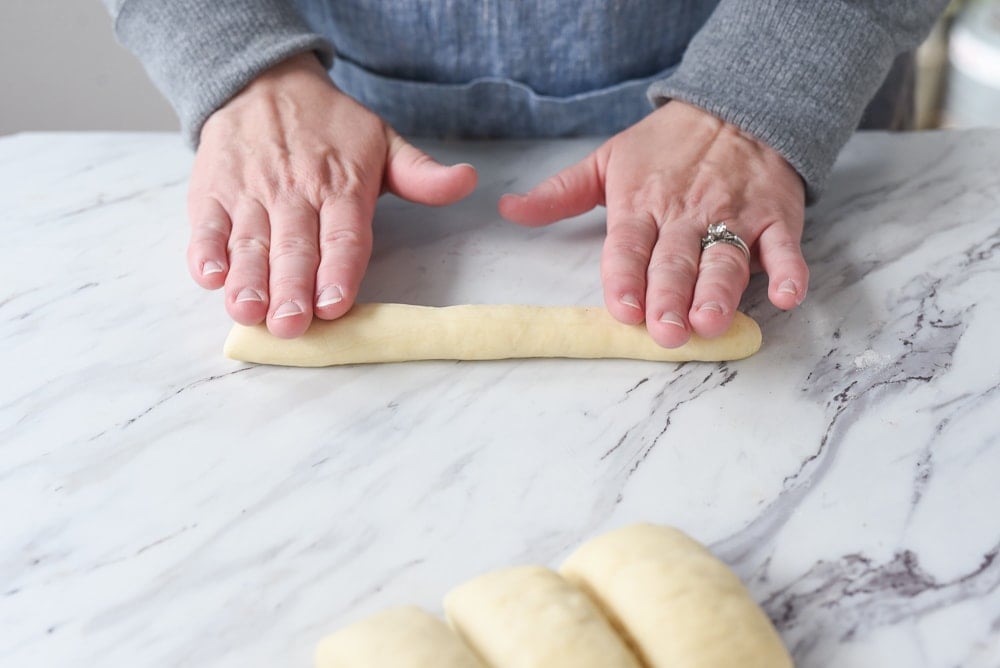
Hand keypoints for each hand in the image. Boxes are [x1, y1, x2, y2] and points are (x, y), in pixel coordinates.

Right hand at [187, 53, 477, 337]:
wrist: (262, 81)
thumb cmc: (330, 126)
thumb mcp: (382, 141)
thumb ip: (421, 173)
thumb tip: (467, 181)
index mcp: (342, 185)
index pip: (343, 235)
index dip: (339, 270)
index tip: (334, 305)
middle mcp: (295, 192)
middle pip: (294, 247)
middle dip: (291, 289)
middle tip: (291, 325)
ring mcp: (250, 193)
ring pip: (249, 243)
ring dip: (248, 279)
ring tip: (248, 311)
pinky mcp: (212, 192)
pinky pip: (206, 225)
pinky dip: (205, 250)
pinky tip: (209, 277)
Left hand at [499, 101, 808, 347]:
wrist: (738, 107)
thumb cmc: (666, 146)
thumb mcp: (607, 161)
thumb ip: (560, 193)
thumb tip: (509, 209)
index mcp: (641, 204)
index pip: (629, 246)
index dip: (625, 278)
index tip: (623, 310)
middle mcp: (686, 214)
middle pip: (675, 260)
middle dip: (668, 297)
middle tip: (664, 332)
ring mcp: (733, 217)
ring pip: (724, 259)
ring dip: (718, 292)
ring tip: (709, 322)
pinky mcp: (775, 219)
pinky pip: (784, 248)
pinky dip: (788, 271)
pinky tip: (786, 296)